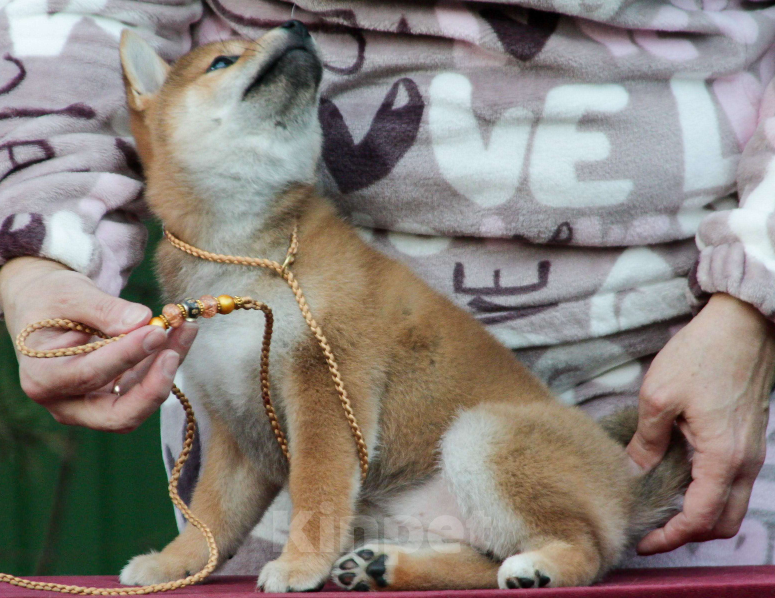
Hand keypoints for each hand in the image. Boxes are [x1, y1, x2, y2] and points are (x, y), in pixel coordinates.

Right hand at [0, 256, 196, 432]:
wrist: (47, 307)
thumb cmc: (52, 300)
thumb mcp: (71, 295)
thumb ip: (104, 309)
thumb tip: (142, 320)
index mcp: (42, 377)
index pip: (89, 375)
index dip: (126, 355)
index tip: (155, 331)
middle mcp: (65, 403)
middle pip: (117, 415)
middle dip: (152, 388)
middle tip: (174, 353)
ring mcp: (91, 406)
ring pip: (139, 404)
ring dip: (167, 369)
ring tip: (186, 328)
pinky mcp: (114, 397)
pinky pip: (145, 388)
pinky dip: (166, 363)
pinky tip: (183, 333)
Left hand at [627, 293, 774, 553]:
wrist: (741, 325)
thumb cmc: (700, 356)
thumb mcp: (658, 398)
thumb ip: (647, 440)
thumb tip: (633, 470)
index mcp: (723, 457)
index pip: (701, 519)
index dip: (672, 537)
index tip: (644, 543)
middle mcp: (744, 462)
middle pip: (722, 521)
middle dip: (688, 534)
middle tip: (652, 531)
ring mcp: (751, 452)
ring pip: (731, 503)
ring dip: (700, 514)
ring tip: (662, 508)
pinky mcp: (749, 439)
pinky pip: (732, 481)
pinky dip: (709, 492)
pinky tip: (678, 479)